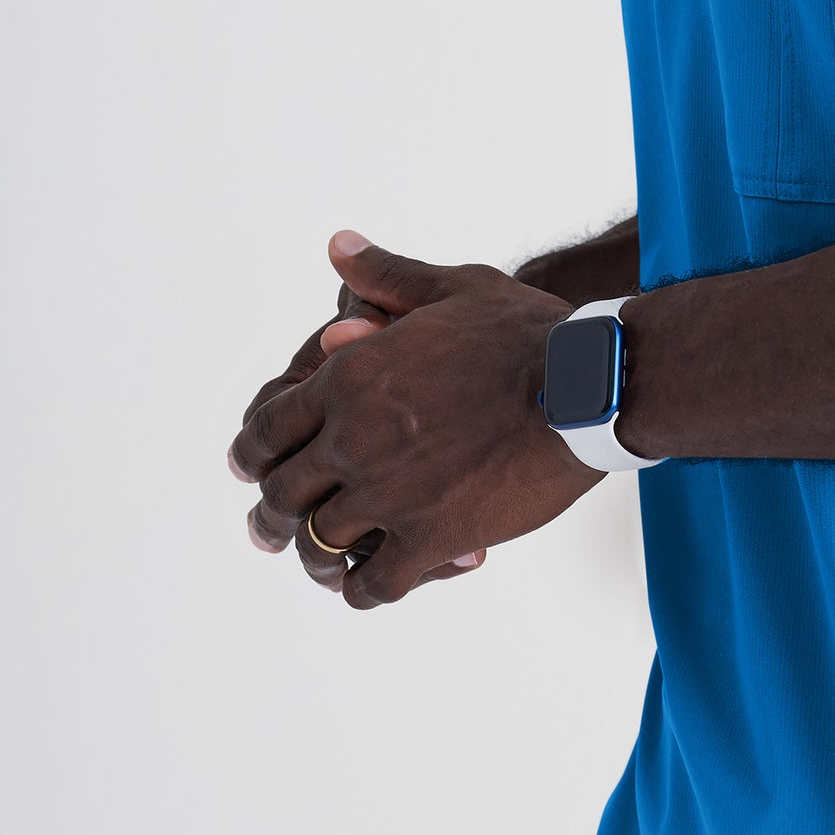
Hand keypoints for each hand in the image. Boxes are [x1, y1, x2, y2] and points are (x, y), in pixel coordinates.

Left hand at [227, 231, 602, 607]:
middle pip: (284, 494)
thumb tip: (339, 246)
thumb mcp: (452, 288)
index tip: (249, 469)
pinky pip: (373, 584)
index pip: (267, 430)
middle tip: (269, 530)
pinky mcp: (431, 538)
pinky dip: (364, 589)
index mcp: (350, 378)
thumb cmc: (526, 331)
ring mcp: (390, 494)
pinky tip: (372, 584)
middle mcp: (355, 439)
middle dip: (271, 516)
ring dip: (316, 556)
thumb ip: (387, 275)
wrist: (586, 386)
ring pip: (320, 543)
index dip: (250, 455)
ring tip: (320, 564)